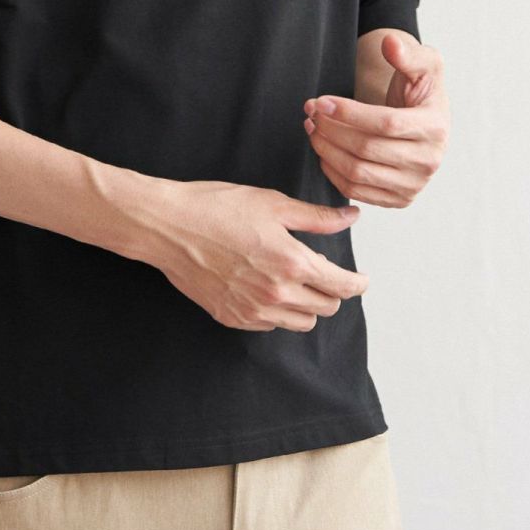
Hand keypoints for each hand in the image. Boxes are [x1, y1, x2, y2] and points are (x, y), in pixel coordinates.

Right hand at [144, 179, 369, 332]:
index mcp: (291, 262)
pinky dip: (278, 312)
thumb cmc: (216, 207)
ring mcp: (253, 311)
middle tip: (323, 271)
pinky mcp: (233, 319)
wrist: (168, 226)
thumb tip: (351, 217)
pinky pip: (271, 326)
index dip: (357, 283)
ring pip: (301, 322)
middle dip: (332, 291)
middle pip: (326, 308)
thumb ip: (315, 218)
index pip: (342, 286)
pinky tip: (266, 288)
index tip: (361, 279)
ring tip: (295, 280)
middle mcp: (277, 294)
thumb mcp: (272, 203)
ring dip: (307, 305)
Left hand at [302, 33, 449, 208]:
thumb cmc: (420, 90)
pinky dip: (332, 172)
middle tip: (311, 113)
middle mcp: (428, 161)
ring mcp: (414, 183)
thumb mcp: (423, 63)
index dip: (349, 113)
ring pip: (358, 172)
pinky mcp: (399, 198)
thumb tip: (391, 43)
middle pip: (367, 149)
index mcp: (435, 127)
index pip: (386, 123)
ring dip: (326, 150)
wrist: (422, 119)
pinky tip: (323, 150)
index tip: (321, 101)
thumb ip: (408, 53)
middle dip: (331, 129)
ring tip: (313, 128)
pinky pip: (357, 190)